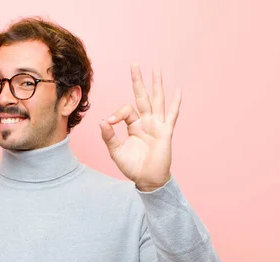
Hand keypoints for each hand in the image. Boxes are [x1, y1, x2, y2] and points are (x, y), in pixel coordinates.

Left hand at [98, 64, 181, 191]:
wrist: (147, 179)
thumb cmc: (132, 166)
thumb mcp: (116, 151)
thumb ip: (109, 136)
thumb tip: (102, 121)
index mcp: (134, 125)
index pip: (126, 110)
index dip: (116, 113)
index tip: (109, 122)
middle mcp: (146, 121)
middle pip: (142, 96)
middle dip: (138, 80)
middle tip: (134, 64)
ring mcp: (157, 125)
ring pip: (157, 100)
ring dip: (156, 84)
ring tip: (156, 68)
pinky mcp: (166, 132)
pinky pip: (172, 116)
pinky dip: (175, 104)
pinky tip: (177, 91)